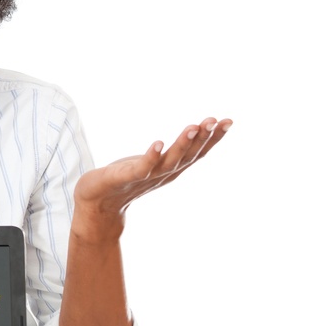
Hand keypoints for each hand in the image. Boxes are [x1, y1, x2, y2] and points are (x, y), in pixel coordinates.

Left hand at [74, 117, 231, 219]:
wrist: (98, 205)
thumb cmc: (127, 178)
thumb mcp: (156, 163)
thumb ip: (174, 152)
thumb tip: (196, 131)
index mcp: (172, 168)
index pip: (197, 153)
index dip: (213, 138)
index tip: (228, 121)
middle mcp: (163, 174)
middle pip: (188, 156)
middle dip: (203, 138)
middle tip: (214, 120)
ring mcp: (146, 177)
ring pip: (169, 161)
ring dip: (182, 144)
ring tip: (193, 127)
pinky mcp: (125, 178)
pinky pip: (141, 168)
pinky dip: (151, 157)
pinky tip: (158, 144)